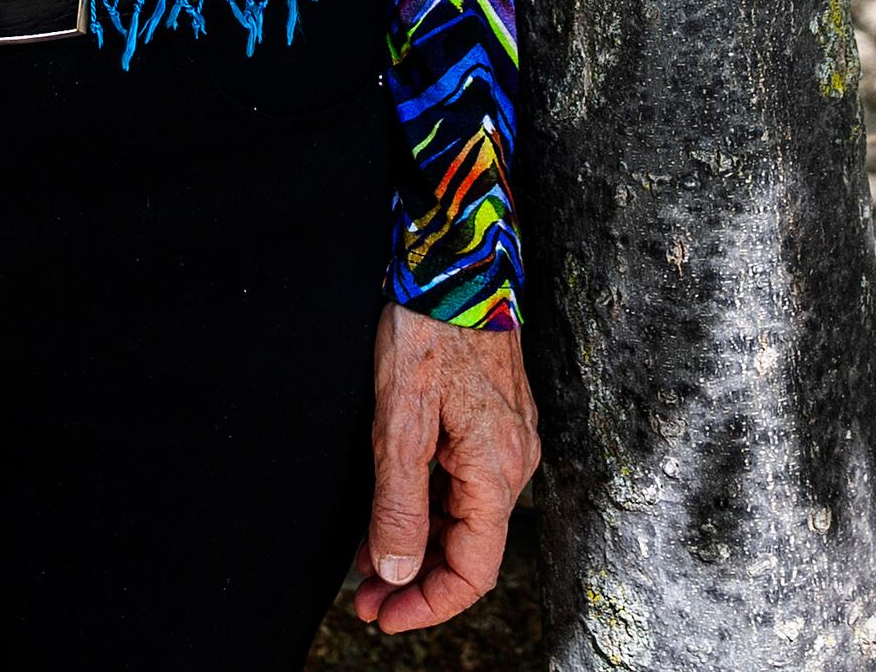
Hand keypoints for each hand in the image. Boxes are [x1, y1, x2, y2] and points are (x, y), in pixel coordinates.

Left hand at [351, 303, 537, 632]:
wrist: (453, 259)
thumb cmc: (428, 331)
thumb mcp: (400, 421)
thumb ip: (400, 501)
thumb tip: (396, 569)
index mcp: (498, 470)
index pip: (475, 571)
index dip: (429, 604)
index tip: (382, 615)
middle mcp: (513, 463)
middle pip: (470, 550)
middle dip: (415, 581)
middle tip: (362, 600)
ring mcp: (506, 441)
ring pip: (464, 520)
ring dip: (418, 548)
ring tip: (364, 566)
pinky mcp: (491, 423)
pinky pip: (462, 486)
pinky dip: (426, 510)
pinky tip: (387, 516)